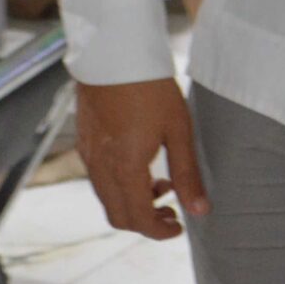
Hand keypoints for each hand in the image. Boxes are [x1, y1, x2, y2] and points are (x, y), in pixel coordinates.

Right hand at [76, 76, 209, 239]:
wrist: (114, 52)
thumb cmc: (150, 87)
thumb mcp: (179, 130)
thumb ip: (188, 174)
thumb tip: (200, 211)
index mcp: (124, 167)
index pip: (137, 219)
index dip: (159, 231)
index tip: (179, 226)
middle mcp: (99, 166)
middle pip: (118, 216)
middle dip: (145, 222)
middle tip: (172, 211)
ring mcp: (87, 154)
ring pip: (107, 198)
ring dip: (133, 202)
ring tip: (162, 183)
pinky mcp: (84, 141)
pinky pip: (99, 178)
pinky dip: (120, 184)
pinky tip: (142, 165)